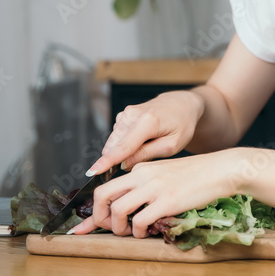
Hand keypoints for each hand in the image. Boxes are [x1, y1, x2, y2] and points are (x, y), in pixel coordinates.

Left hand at [71, 149, 240, 237]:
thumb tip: (131, 206)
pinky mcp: (167, 200)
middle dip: (98, 218)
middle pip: (102, 195)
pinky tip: (145, 233)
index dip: (92, 210)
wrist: (221, 170)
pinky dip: (137, 231)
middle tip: (108, 229)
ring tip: (128, 233)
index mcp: (141, 169)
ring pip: (118, 210)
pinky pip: (140, 220)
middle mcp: (143, 175)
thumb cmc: (198, 175)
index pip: (106, 187)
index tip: (82, 227)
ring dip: (118, 228)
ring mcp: (154, 188)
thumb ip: (147, 184)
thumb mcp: (166, 173)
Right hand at [87, 90, 204, 175]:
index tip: (92, 171)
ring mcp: (126, 113)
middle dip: (120, 160)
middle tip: (141, 161)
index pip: (124, 146)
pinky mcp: (123, 115)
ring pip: (115, 142)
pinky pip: (118, 136)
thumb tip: (124, 164)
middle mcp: (133, 115)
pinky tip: (142, 140)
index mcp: (148, 122)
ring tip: (148, 146)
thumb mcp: (172, 145)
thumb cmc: (182, 125)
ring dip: (124, 151)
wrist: (182, 104)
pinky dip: (125, 143)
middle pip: (115, 146)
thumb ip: (147, 154)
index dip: (107, 161)